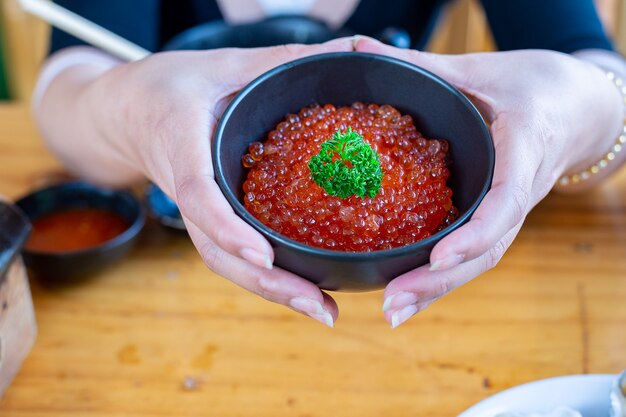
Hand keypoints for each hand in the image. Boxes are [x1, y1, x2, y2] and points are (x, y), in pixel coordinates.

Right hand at [79, 39, 356, 326]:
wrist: (128, 110)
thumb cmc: (171, 86)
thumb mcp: (226, 64)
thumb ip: (284, 60)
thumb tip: (355, 50)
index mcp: (181, 143)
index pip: (199, 194)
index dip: (227, 227)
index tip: (262, 255)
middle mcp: (185, 188)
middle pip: (217, 250)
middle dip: (267, 282)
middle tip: (319, 306)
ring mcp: (194, 210)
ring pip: (225, 262)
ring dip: (271, 291)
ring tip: (322, 310)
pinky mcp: (206, 218)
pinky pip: (231, 253)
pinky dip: (265, 276)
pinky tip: (304, 288)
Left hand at [354, 37, 624, 326]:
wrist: (576, 106)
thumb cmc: (534, 87)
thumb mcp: (480, 71)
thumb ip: (423, 66)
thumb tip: (360, 49)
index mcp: (522, 152)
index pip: (505, 202)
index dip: (475, 235)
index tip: (440, 259)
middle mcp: (517, 192)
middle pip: (486, 250)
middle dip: (440, 282)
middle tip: (393, 306)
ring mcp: (508, 211)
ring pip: (479, 261)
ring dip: (437, 291)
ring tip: (392, 312)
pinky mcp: (495, 217)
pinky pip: (472, 252)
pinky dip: (442, 275)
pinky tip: (406, 292)